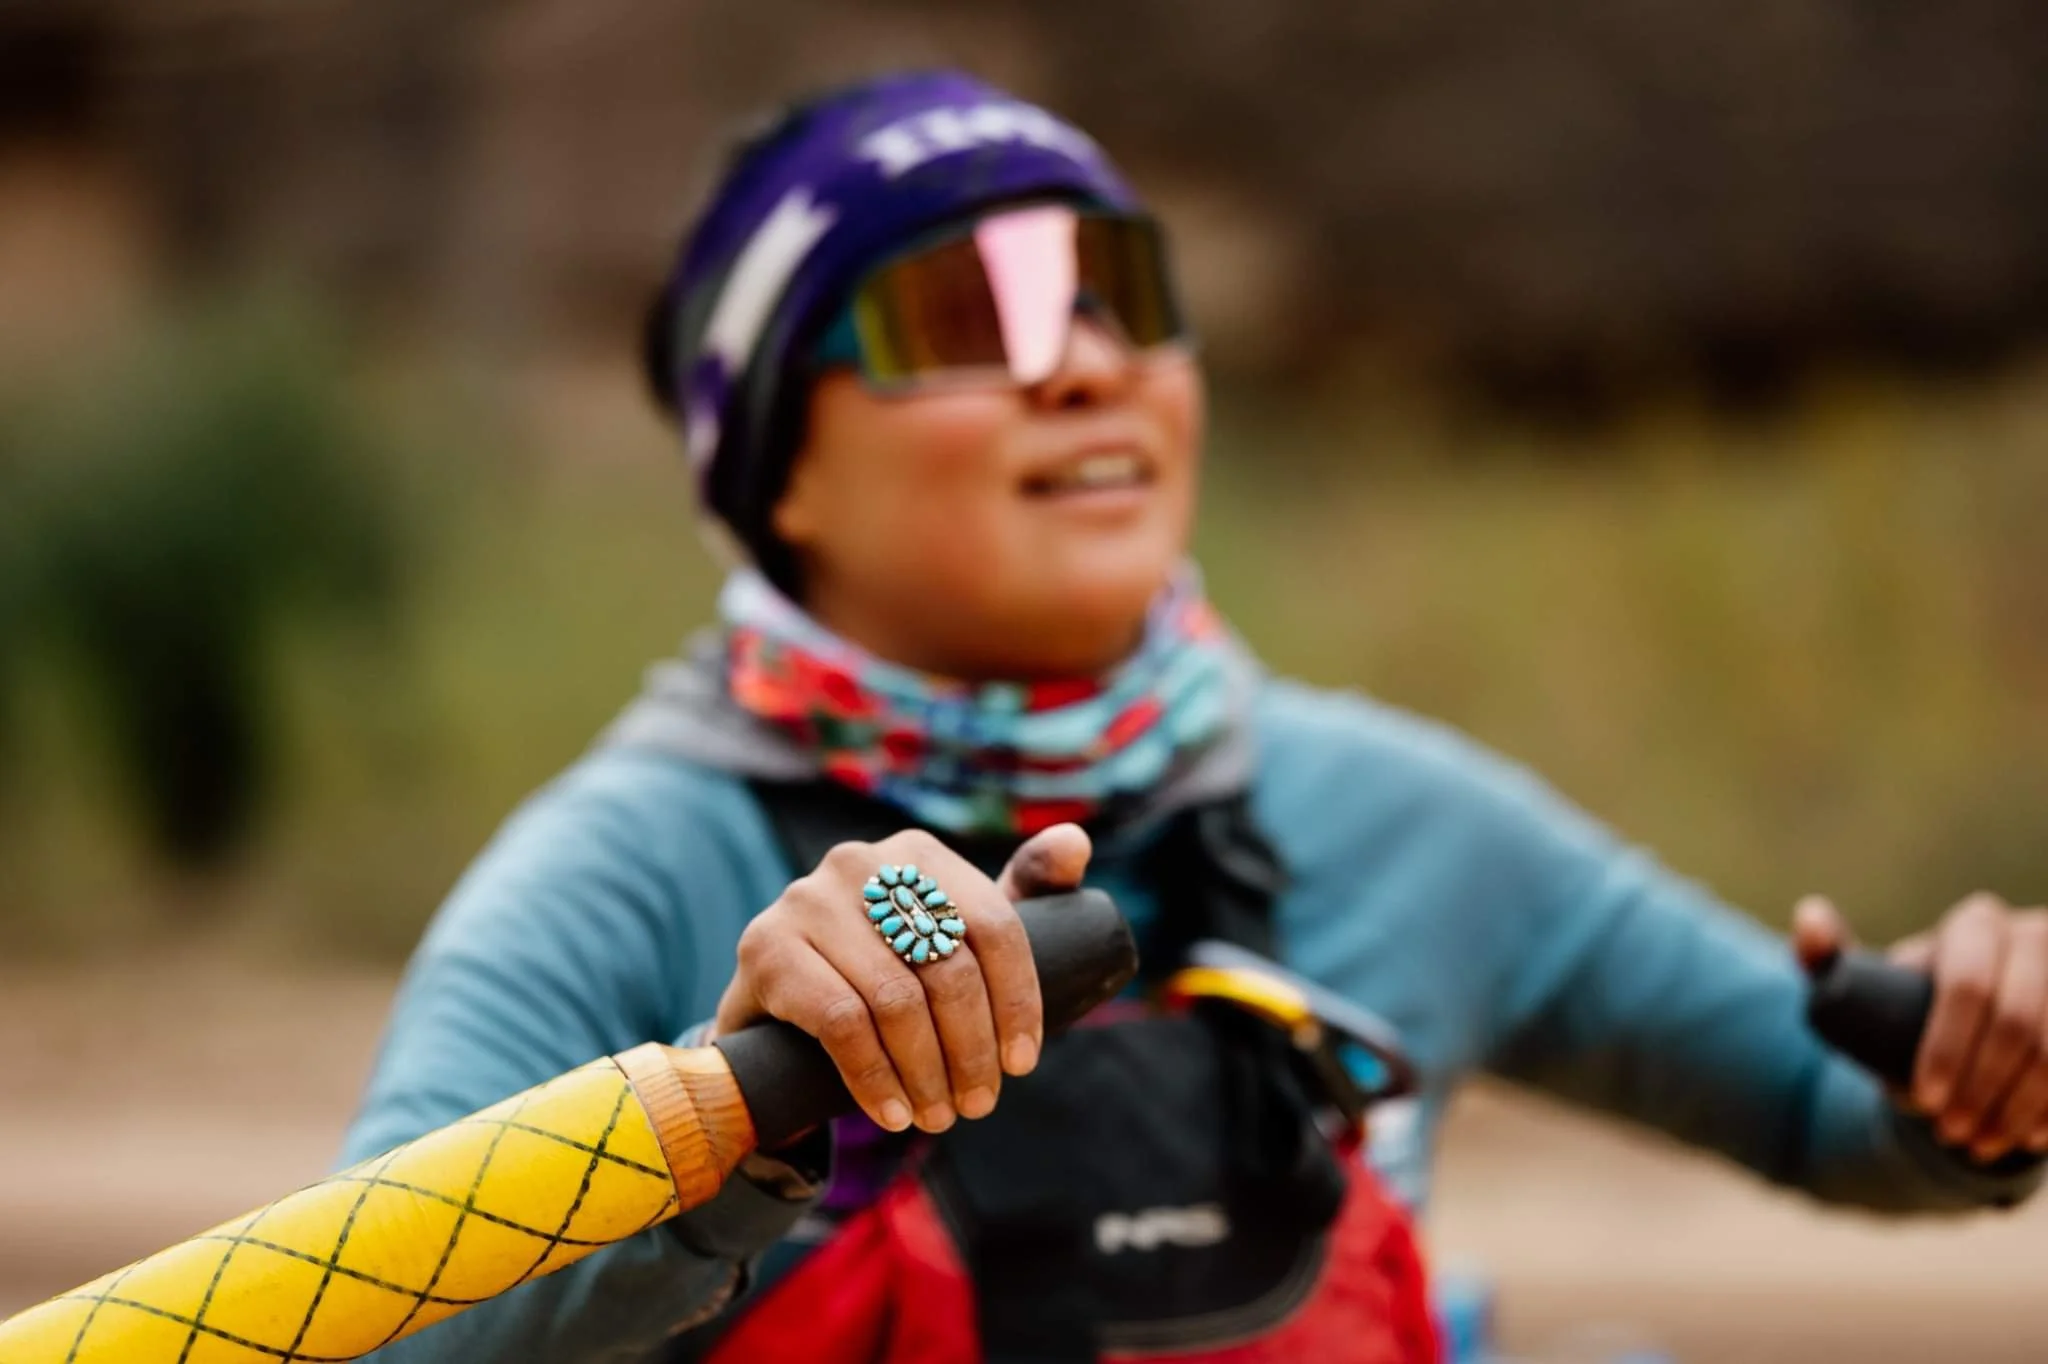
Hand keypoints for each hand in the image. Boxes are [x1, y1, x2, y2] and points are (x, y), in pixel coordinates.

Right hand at [714, 824, 1090, 1134]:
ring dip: (927, 1073)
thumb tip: (1077, 844)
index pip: (994, 926)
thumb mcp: (953, 931)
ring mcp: (807, 899)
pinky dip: (874, 1078)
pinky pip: (839, 1021)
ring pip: (896, 999)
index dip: (1017, 1001)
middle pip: (948, 967)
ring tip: (939, 1115)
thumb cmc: (885, 966)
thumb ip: (1020, 890)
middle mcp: (860, 861)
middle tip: (978, 1105)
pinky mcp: (766, 945)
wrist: (778, 1005)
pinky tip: (893, 1113)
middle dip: (971, 1049)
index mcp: (918, 853)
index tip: (1022, 1064)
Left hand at [1795, 893, 2047, 1161]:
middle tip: (1950, 1132)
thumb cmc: (1908, 1003)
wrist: (1970, 1030)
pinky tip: (2031, 1140)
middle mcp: (2034, 937)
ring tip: (1981, 1145)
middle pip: (2017, 1022)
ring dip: (2019, 1108)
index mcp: (1975, 925)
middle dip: (1982, 1088)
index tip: (1922, 1100)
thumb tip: (1810, 917)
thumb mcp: (1865, 981)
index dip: (1947, 1048)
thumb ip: (1824, 955)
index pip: (1967, 986)